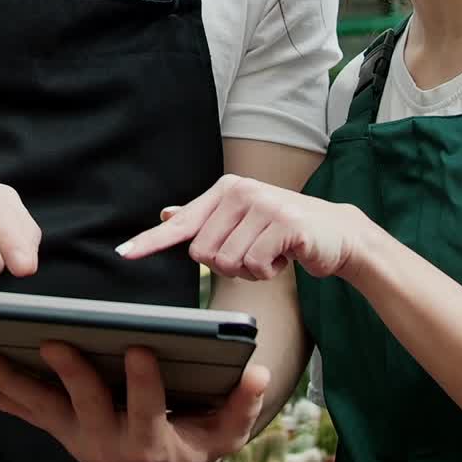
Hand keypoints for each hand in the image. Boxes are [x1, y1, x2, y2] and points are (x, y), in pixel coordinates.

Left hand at [0, 344, 269, 461]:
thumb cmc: (195, 444)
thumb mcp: (225, 431)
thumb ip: (241, 403)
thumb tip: (258, 370)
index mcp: (152, 441)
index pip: (149, 408)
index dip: (144, 382)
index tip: (139, 349)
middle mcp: (108, 441)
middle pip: (86, 406)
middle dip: (70, 374)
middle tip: (54, 342)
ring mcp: (77, 435)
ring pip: (41, 408)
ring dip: (9, 382)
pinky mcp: (58, 428)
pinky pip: (21, 411)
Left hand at [116, 174, 366, 281]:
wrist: (336, 234)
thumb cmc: (285, 231)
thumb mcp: (243, 219)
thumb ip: (206, 218)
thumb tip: (167, 215)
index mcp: (226, 190)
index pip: (182, 222)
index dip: (151, 241)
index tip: (125, 253)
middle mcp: (241, 191)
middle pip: (203, 253)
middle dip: (227, 265)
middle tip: (254, 251)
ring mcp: (263, 205)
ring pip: (227, 263)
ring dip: (249, 271)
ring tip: (270, 252)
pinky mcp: (284, 224)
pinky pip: (254, 266)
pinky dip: (268, 272)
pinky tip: (284, 256)